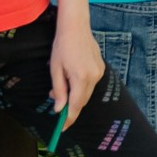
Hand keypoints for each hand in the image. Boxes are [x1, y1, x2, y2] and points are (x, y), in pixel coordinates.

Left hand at [47, 16, 105, 131]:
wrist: (76, 27)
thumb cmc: (62, 46)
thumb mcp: (55, 69)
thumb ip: (59, 91)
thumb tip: (59, 109)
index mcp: (81, 78)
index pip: (75, 106)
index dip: (68, 119)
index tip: (61, 129)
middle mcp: (94, 77)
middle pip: (82, 101)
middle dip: (69, 107)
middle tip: (55, 105)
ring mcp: (99, 72)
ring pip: (86, 93)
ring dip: (74, 96)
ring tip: (59, 89)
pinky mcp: (101, 68)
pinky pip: (90, 84)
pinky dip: (80, 87)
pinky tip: (70, 79)